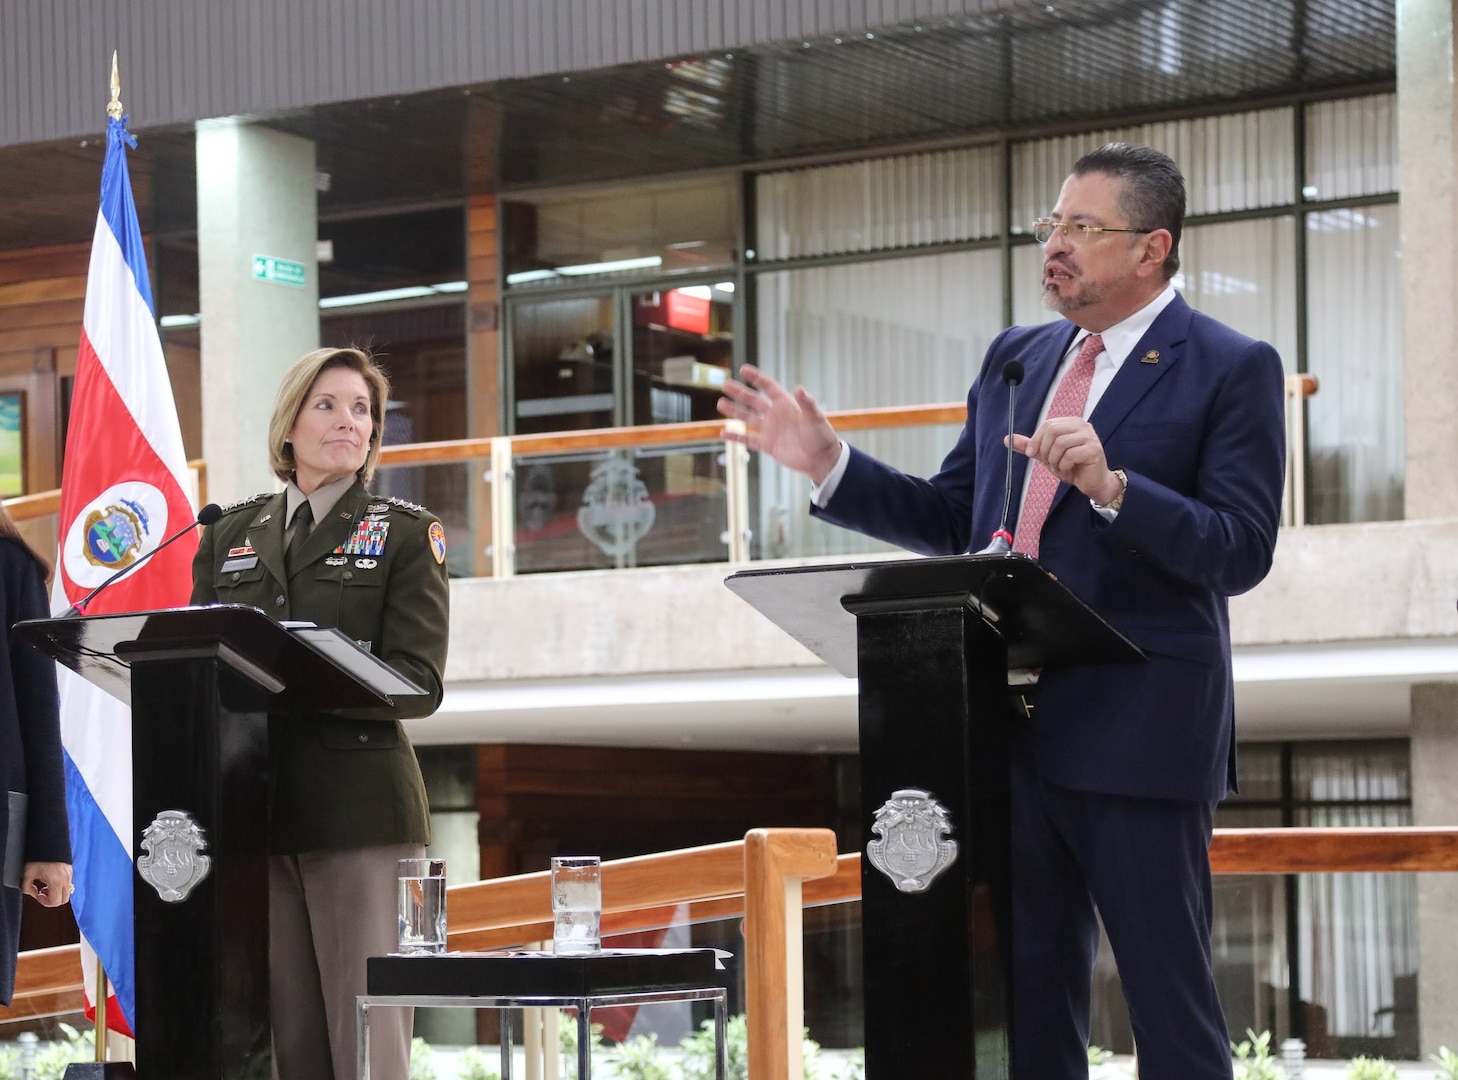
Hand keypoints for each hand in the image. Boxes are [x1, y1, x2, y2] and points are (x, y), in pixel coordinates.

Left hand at [23, 862, 73, 907]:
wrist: (48, 842)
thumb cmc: (39, 857)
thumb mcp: (27, 874)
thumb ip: (27, 888)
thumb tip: (32, 892)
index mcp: (56, 882)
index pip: (55, 902)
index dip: (44, 902)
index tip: (38, 894)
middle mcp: (66, 879)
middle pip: (64, 900)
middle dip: (52, 899)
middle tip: (43, 891)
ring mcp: (70, 874)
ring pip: (67, 892)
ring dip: (57, 892)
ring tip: (47, 884)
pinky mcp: (70, 870)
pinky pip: (68, 884)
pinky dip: (60, 886)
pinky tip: (51, 878)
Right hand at [717, 364, 842, 483]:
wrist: (820, 460)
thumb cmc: (821, 437)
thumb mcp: (815, 418)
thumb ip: (806, 404)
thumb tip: (799, 388)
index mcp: (786, 404)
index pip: (768, 387)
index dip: (756, 378)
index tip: (743, 370)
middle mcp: (776, 415)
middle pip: (754, 401)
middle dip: (740, 392)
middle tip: (725, 384)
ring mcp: (770, 430)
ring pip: (748, 418)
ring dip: (734, 411)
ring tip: (720, 403)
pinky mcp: (767, 445)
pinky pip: (748, 440)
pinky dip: (736, 438)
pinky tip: (723, 433)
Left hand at [1009, 416, 1123, 503]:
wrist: (1091, 482)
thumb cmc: (1071, 466)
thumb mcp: (1046, 455)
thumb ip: (1030, 446)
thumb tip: (1007, 438)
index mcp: (1071, 423)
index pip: (1048, 424)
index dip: (1036, 439)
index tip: (1031, 453)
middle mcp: (1082, 425)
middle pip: (1053, 431)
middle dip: (1045, 450)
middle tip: (1049, 463)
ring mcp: (1090, 436)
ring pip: (1061, 443)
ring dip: (1055, 460)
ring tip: (1060, 468)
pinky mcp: (1094, 449)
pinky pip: (1070, 455)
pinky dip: (1064, 467)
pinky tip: (1069, 471)